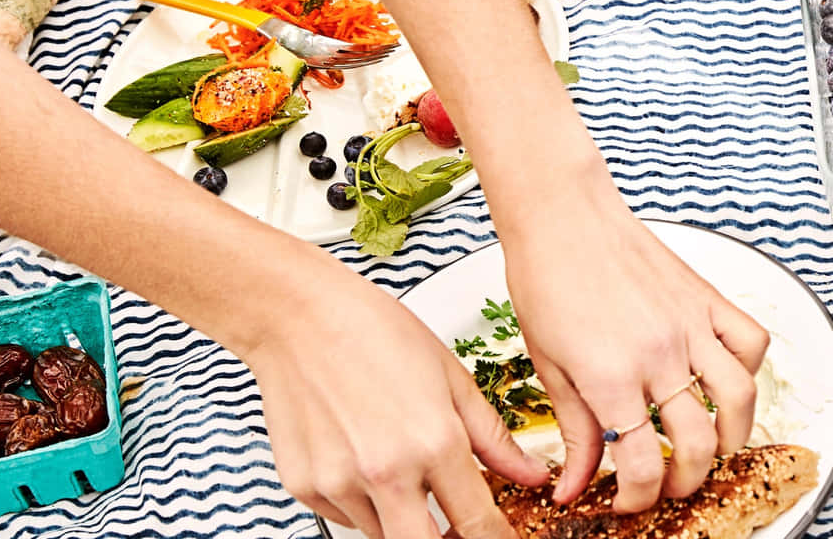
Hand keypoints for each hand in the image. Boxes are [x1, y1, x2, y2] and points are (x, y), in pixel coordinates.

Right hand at [245, 271, 551, 538]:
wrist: (299, 316)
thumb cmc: (375, 332)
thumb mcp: (452, 378)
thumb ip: (493, 437)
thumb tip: (532, 475)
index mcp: (433, 442)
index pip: (478, 524)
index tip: (502, 538)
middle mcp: (385, 472)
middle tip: (454, 528)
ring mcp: (339, 484)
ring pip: (383, 536)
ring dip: (402, 520)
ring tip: (402, 471)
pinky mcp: (304, 486)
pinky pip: (345, 518)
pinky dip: (362, 504)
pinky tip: (364, 461)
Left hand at [499, 187, 768, 513]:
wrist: (563, 216)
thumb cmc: (546, 280)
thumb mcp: (548, 367)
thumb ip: (571, 432)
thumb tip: (572, 487)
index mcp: (610, 376)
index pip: (640, 462)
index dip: (638, 496)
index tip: (630, 500)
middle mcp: (657, 354)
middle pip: (697, 443)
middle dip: (688, 479)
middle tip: (673, 484)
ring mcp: (689, 324)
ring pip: (741, 398)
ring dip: (733, 436)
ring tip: (715, 447)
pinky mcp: (707, 298)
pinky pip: (751, 341)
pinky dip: (749, 369)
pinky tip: (727, 382)